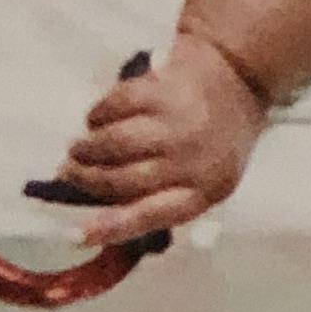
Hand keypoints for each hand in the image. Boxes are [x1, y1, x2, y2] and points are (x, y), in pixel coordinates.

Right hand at [24, 26, 266, 246]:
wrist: (241, 76)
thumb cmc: (221, 137)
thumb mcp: (209, 177)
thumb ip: (168, 197)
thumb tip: (104, 215)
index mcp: (206, 190)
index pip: (152, 216)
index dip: (113, 228)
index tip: (80, 235)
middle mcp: (192, 159)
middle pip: (123, 179)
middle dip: (87, 179)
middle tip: (69, 173)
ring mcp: (176, 122)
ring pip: (114, 143)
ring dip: (87, 149)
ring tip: (78, 149)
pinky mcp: (162, 88)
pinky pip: (115, 106)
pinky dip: (98, 114)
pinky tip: (95, 120)